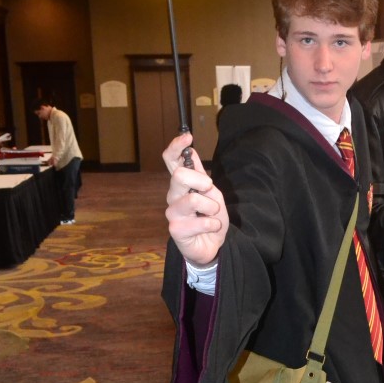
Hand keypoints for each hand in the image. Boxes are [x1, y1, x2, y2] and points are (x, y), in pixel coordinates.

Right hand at [163, 133, 228, 266]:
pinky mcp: (175, 229)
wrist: (211, 245)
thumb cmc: (210, 218)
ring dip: (211, 207)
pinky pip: (200, 222)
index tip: (187, 137)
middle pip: (179, 176)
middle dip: (201, 181)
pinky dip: (212, 224)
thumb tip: (191, 151)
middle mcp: (173, 195)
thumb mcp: (212, 193)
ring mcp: (172, 212)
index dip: (176, 146)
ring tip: (212, 215)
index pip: (171, 160)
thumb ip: (201, 175)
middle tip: (210, 191)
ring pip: (192, 199)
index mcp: (181, 183)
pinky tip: (210, 228)